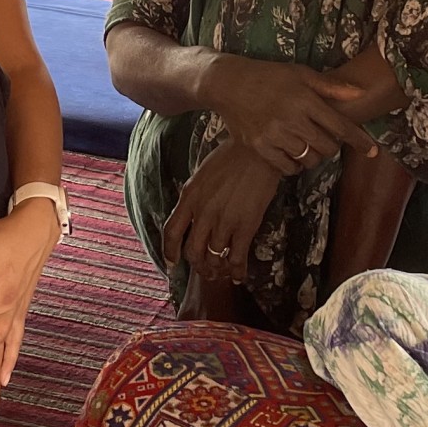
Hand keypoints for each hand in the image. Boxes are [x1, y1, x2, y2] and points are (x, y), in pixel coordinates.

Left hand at [161, 145, 281, 312]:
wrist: (258, 150)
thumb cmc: (231, 158)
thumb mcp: (201, 175)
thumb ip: (193, 198)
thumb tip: (191, 218)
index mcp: (189, 197)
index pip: (171, 232)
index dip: (170, 252)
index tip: (173, 263)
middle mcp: (203, 212)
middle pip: (192, 251)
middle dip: (197, 266)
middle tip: (204, 270)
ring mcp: (224, 221)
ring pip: (213, 257)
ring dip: (216, 269)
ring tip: (220, 272)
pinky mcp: (245, 226)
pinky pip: (236, 257)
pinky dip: (236, 271)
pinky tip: (237, 276)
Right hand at [202, 55, 375, 174]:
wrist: (229, 84)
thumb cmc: (269, 76)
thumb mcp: (301, 74)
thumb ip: (331, 86)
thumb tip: (361, 92)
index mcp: (305, 99)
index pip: (340, 126)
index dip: (360, 141)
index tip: (373, 152)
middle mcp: (291, 118)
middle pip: (327, 147)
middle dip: (332, 147)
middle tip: (325, 140)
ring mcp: (274, 135)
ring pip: (308, 159)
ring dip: (314, 156)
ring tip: (307, 145)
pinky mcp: (259, 147)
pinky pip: (287, 167)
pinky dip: (294, 165)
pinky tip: (292, 154)